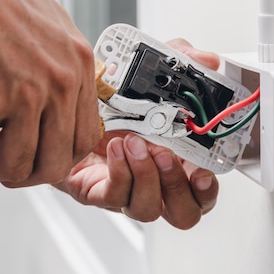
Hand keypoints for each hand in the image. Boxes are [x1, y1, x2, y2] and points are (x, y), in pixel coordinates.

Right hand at [0, 0, 100, 184]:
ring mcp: (26, 94)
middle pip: (56, 164)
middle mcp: (59, 83)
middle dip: (26, 173)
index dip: (58, 156)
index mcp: (79, 66)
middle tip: (0, 162)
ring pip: (16, 168)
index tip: (35, 154)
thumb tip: (63, 98)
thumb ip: (62, 63)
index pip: (86, 139)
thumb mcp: (48, 22)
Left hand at [54, 39, 220, 228]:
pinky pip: (113, 197)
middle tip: (164, 155)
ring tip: (134, 143)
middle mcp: (155, 183)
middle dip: (176, 186)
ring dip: (145, 177)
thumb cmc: (113, 96)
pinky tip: (117, 148)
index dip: (206, 188)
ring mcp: (126, 190)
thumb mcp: (152, 72)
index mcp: (177, 161)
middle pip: (182, 213)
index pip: (202, 192)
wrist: (65, 102)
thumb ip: (182, 63)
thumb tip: (208, 60)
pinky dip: (119, 173)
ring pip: (147, 209)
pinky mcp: (96, 191)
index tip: (201, 170)